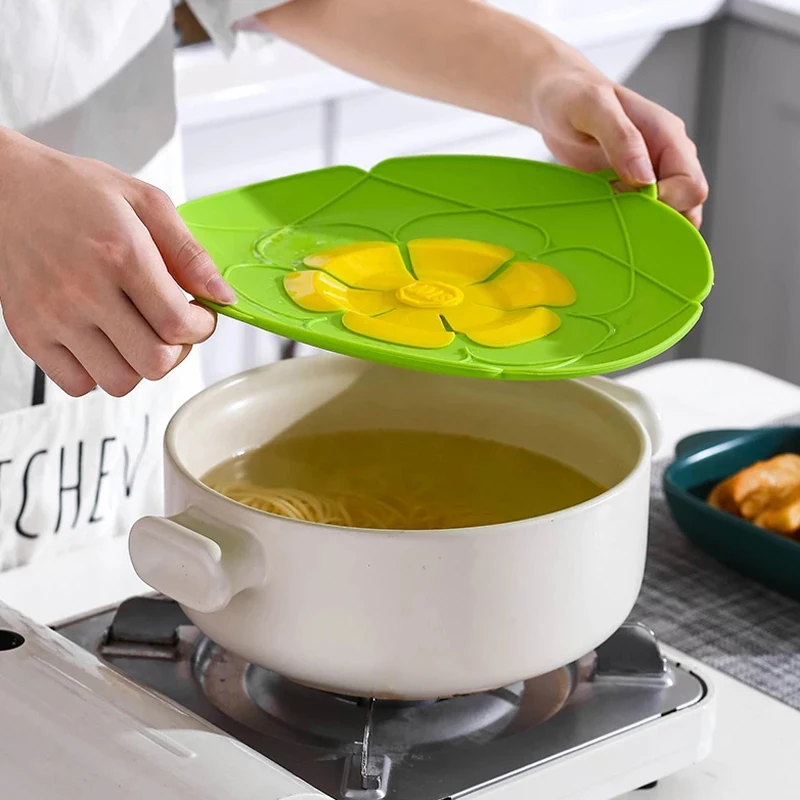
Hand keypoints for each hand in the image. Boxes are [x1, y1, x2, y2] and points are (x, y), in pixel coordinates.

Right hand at [0, 129, 233, 396]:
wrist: (3, 188)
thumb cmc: (74, 192)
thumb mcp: (145, 201)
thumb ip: (189, 252)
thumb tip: (222, 295)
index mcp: (121, 254)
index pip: (178, 324)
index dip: (202, 327)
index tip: (199, 315)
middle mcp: (83, 290)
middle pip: (154, 362)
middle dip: (177, 350)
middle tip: (171, 328)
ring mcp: (53, 317)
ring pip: (120, 382)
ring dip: (139, 365)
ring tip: (137, 335)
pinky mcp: (28, 334)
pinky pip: (78, 385)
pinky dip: (98, 373)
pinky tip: (103, 341)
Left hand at [531, 65, 707, 226]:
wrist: (552, 99)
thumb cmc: (570, 95)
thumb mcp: (592, 107)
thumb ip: (621, 137)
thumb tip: (645, 177)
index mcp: (667, 137)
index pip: (692, 185)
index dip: (665, 201)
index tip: (626, 196)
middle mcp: (664, 159)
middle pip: (687, 207)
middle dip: (657, 220)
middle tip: (617, 211)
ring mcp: (648, 177)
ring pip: (667, 217)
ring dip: (642, 227)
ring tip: (609, 214)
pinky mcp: (627, 190)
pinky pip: (640, 218)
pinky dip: (627, 227)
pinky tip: (604, 218)